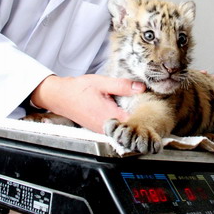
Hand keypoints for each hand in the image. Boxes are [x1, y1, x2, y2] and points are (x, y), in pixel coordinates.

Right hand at [31, 74, 145, 133]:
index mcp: (109, 117)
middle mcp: (106, 127)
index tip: (153, 107)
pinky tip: (124, 109)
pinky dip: (121, 119)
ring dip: (130, 119)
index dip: (145, 116)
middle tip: (148, 107)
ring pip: (123, 127)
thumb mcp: (102, 83)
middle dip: (139, 118)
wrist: (59, 96)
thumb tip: (140, 88)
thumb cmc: (78, 89)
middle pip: (130, 126)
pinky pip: (115, 126)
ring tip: (138, 107)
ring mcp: (102, 129)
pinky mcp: (99, 128)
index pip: (135, 122)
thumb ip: (122, 86)